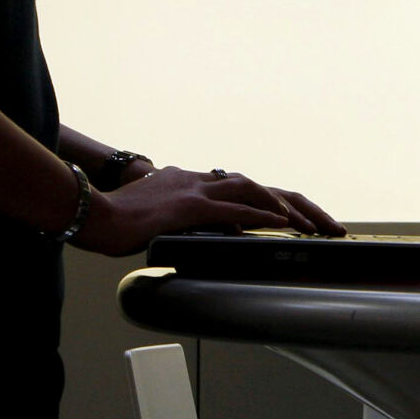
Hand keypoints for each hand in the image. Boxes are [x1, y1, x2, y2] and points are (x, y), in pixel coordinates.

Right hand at [74, 166, 343, 256]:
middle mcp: (201, 181)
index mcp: (196, 184)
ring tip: (317, 227)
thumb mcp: (161, 220)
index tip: (306, 221)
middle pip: (263, 188)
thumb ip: (189, 224)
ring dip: (290, 210)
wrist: (89, 211)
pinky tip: (284, 224)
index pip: (248, 191)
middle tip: (330, 226)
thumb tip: (215, 237)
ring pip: (255, 193)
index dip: (280, 205)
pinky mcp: (188, 206)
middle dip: (301, 207)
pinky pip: (234, 210)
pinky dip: (262, 215)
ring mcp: (195, 191)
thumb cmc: (117, 220)